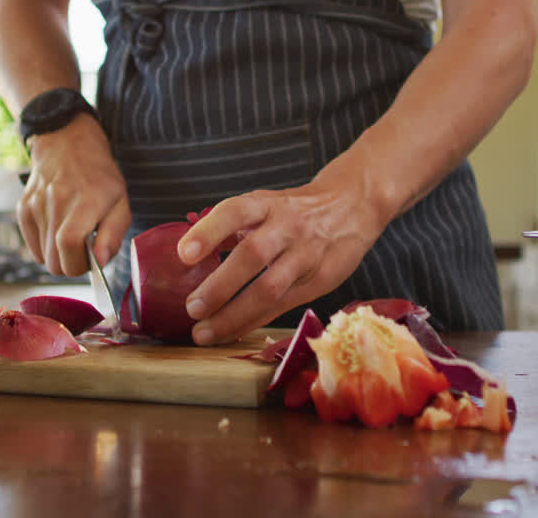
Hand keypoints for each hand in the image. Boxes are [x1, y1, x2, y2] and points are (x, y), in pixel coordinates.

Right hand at [17, 114, 131, 276]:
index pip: (69, 245)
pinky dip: (45, 247)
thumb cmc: (100, 177)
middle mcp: (57, 201)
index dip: (80, 263)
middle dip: (71, 264)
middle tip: (84, 248)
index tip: (91, 259)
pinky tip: (58, 229)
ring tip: (72, 234)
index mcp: (86, 200)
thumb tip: (100, 262)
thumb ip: (113, 234)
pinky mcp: (23, 208)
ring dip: (59, 255)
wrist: (67, 143)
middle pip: (54, 261)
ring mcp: (36, 204)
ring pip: (43, 257)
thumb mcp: (120, 202)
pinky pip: (32, 247)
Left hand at [176, 159, 391, 344]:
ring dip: (234, 314)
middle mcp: (287, 227)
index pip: (236, 212)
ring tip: (204, 332)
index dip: (209, 232)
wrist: (353, 205)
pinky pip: (283, 305)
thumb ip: (233, 226)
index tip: (184, 254)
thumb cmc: (297, 209)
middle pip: (253, 255)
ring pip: (269, 288)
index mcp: (268, 205)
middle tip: (192, 308)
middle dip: (220, 285)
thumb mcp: (266, 204)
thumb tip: (189, 250)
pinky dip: (254, 321)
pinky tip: (231, 332)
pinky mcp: (319, 280)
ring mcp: (305, 255)